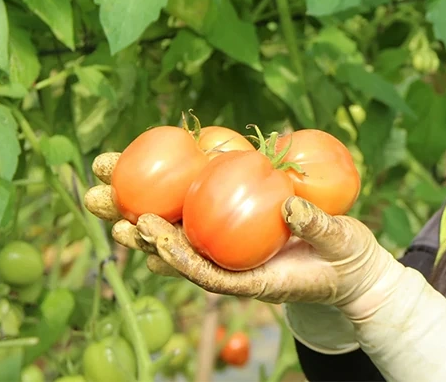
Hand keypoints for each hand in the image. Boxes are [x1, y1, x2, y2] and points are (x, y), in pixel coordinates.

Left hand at [85, 151, 445, 380]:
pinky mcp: (231, 225)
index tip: (148, 228)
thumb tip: (291, 203)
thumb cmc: (347, 263)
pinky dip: (169, 191)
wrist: (349, 268)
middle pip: (171, 249)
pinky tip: (143, 167)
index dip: (172, 252)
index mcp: (250, 279)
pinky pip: (194, 208)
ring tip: (100, 180)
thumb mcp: (341, 245)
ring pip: (174, 227)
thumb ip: (318, 227)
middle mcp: (229, 264)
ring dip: (135, 205)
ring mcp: (227, 245)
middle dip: (131, 225)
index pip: (201, 271)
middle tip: (96, 198)